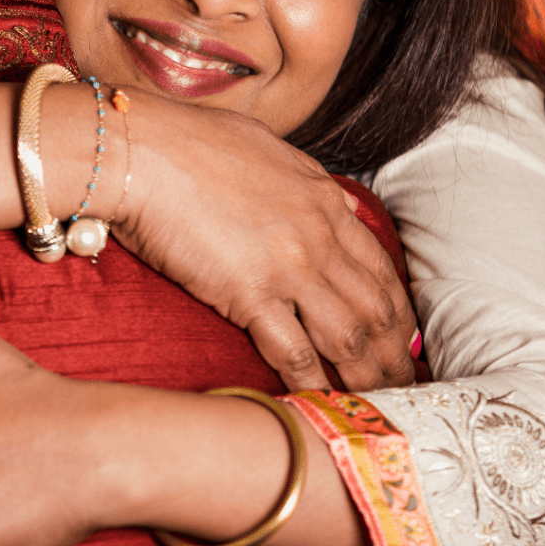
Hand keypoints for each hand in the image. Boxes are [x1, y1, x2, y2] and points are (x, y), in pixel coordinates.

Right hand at [117, 94, 416, 391]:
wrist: (144, 152)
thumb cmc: (189, 141)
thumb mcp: (266, 146)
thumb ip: (305, 180)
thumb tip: (330, 200)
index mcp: (321, 199)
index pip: (378, 266)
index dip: (396, 309)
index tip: (400, 336)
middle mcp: (317, 236)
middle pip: (374, 308)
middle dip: (393, 353)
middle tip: (401, 383)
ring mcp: (288, 267)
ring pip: (348, 336)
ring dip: (366, 376)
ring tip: (375, 405)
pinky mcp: (249, 294)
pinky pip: (295, 352)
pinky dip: (312, 384)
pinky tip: (318, 402)